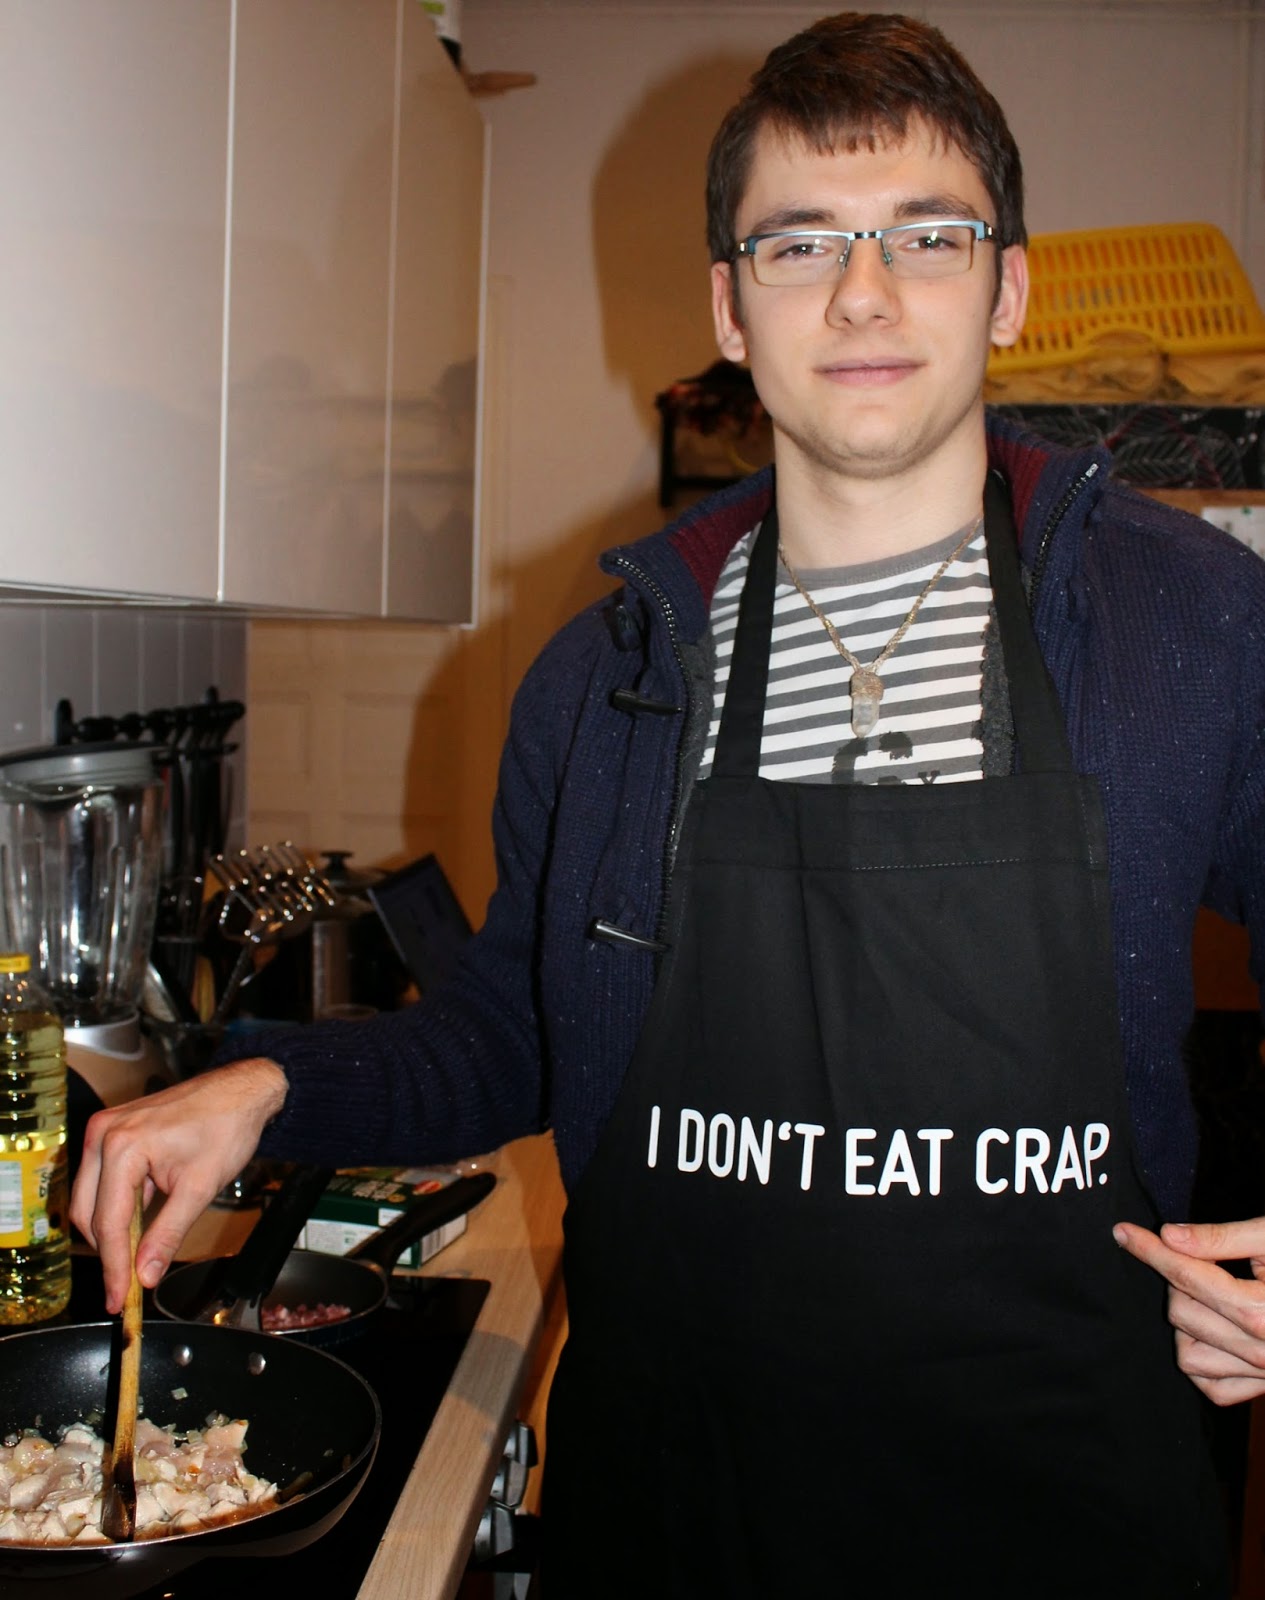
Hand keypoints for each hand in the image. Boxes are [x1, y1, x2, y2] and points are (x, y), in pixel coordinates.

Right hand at [70, 1059, 287, 1313]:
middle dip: (108, 1253)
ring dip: (112, 1232)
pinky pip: (103, 1182)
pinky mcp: (113, 1132)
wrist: (242, 1090)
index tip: (118, 1300)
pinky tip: (138, 1230)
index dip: (114, 1267)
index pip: (110, 1222)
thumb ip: (167, 1234)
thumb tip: (145, 1275)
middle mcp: (104, 1135)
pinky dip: (118, 1209)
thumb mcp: (199, 1188)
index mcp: (122, 1146)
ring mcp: (105, 1131)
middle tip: (126, 1289)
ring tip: (134, 1264)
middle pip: (90, 1213)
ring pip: (92, 1199)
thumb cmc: (227, 1127)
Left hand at [1113, 1217, 1264, 1404]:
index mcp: (1260, 1309)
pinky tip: (1213, 1330)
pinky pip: (1213, 1388)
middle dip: (1175, 1279)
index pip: (1185, 1275)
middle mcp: (1262, 1349)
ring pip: (1187, 1356)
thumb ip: (1222, 1238)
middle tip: (1193, 1255)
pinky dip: (1202, 1362)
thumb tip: (1171, 1236)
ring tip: (1206, 1292)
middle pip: (1180, 1313)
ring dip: (1185, 1321)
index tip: (1123, 1232)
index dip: (1149, 1250)